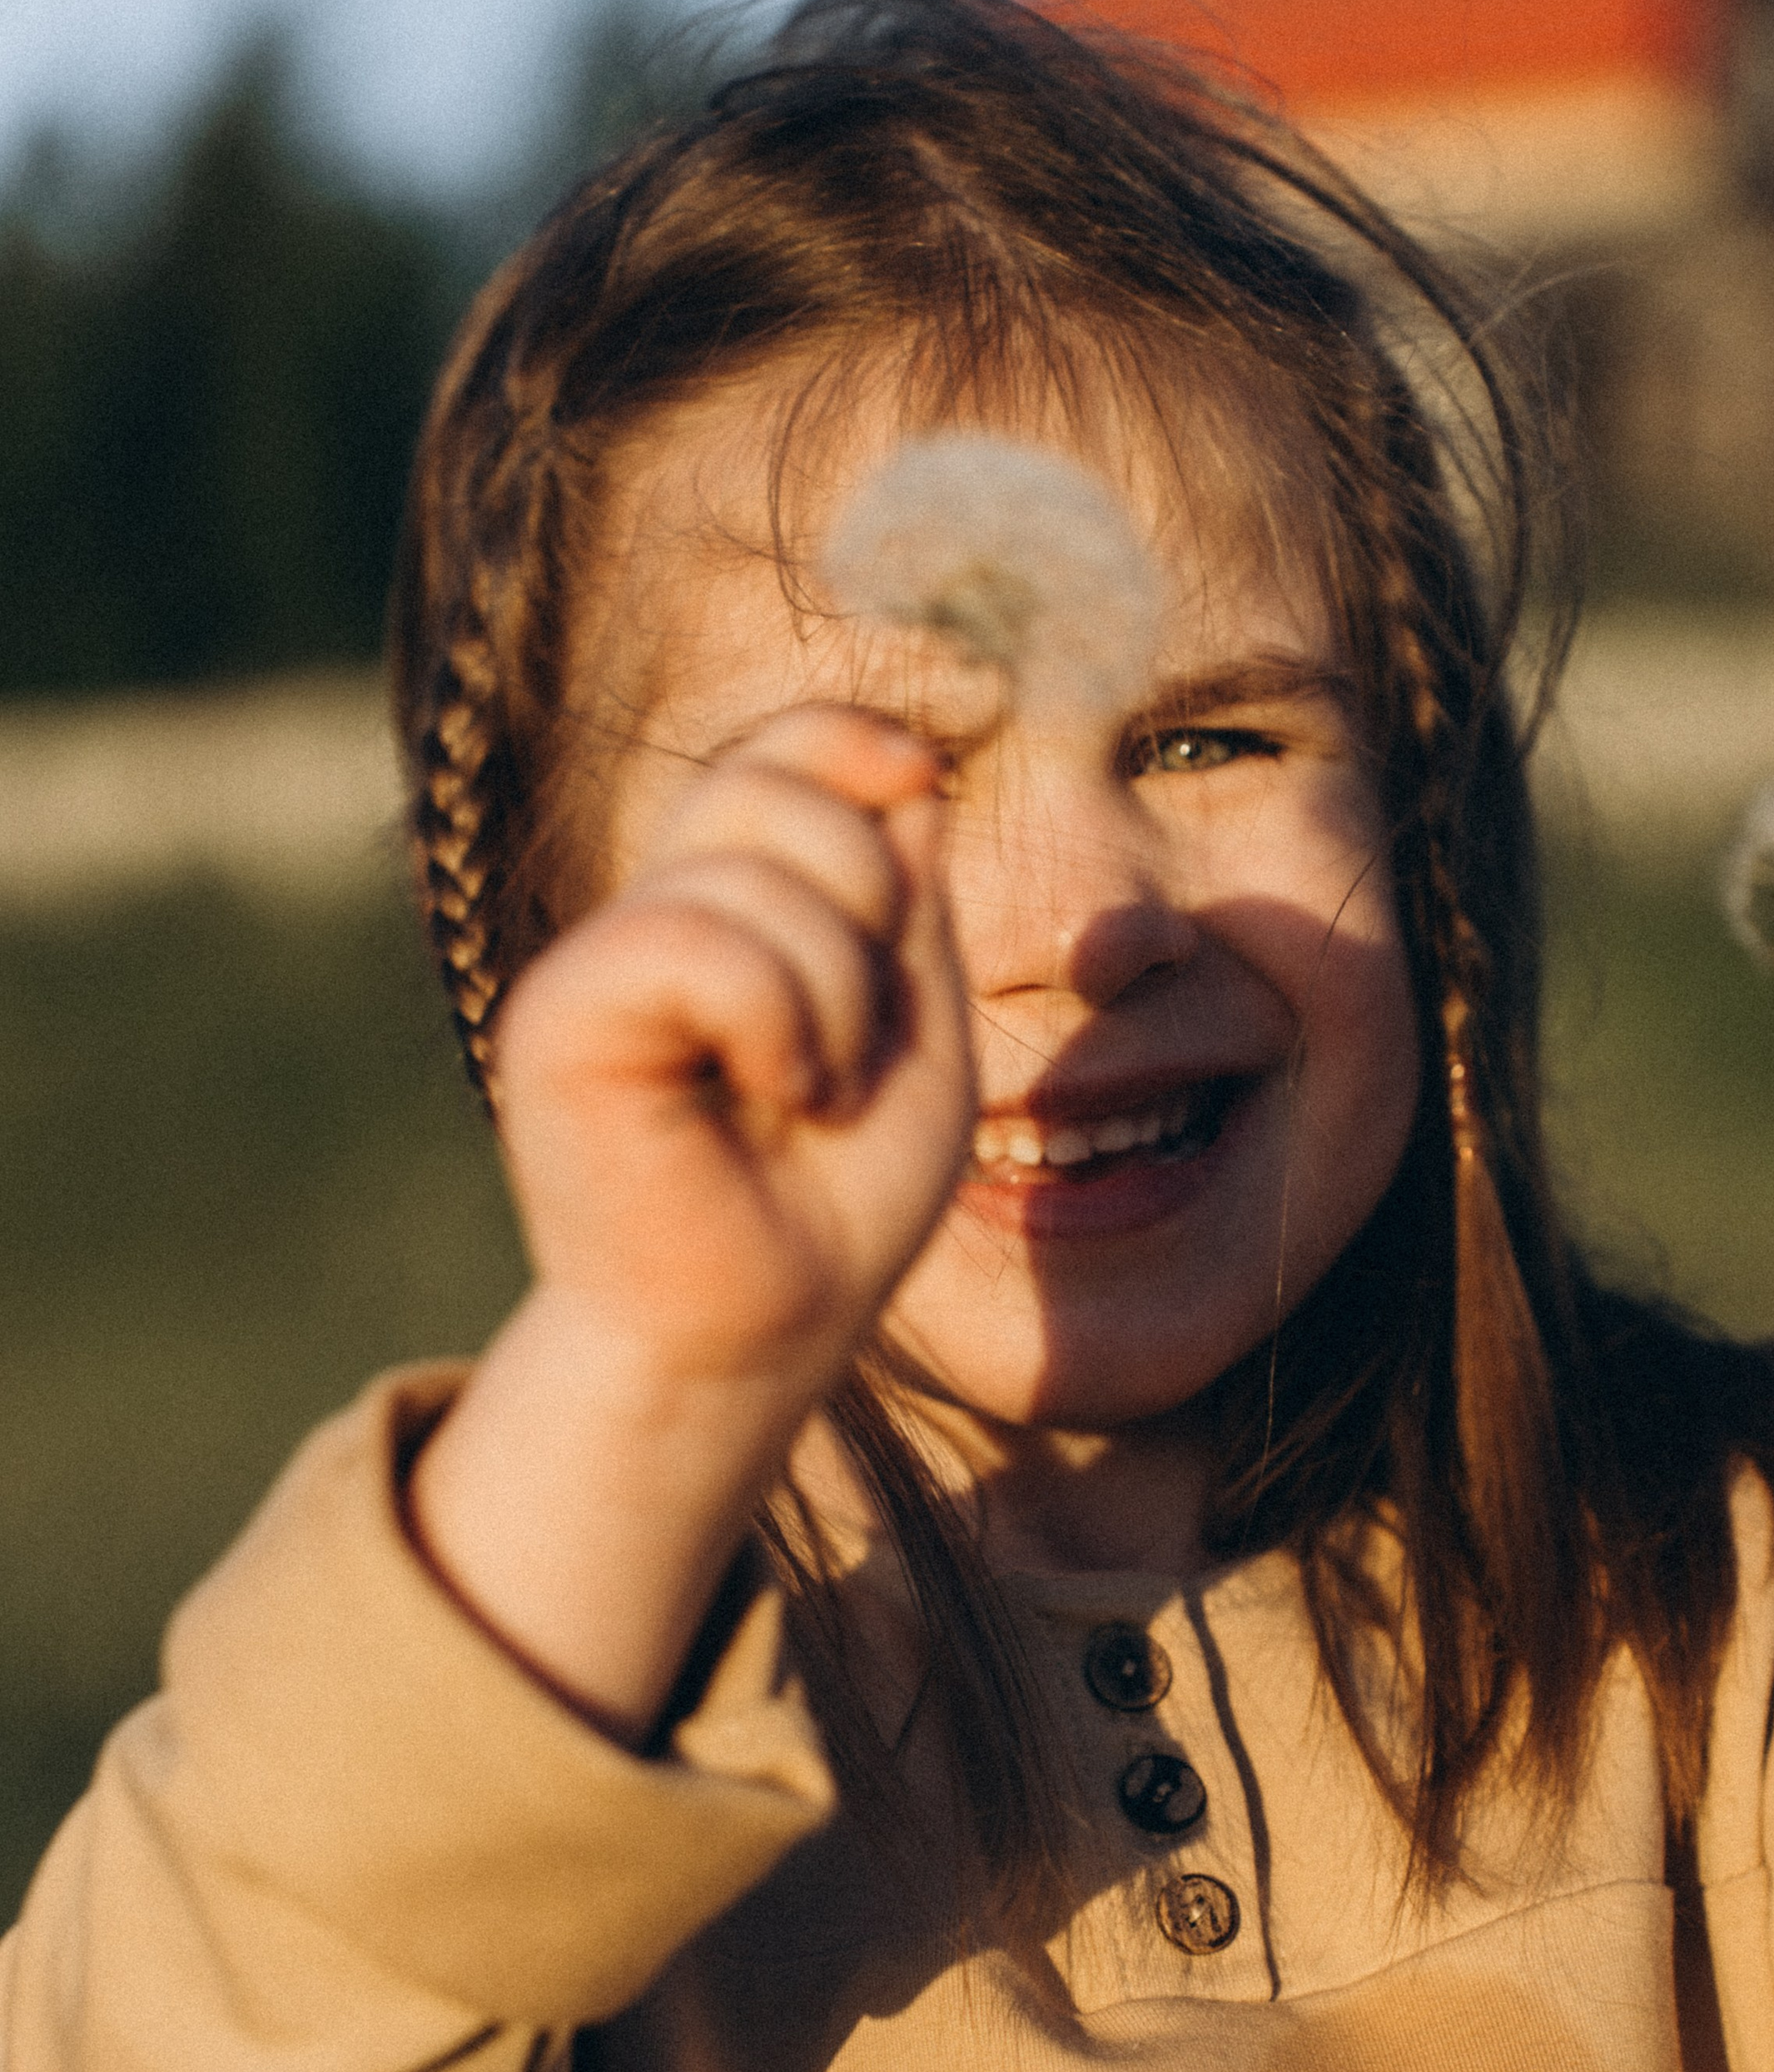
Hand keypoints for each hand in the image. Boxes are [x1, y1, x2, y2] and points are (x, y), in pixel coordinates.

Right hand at [497, 706, 973, 1386]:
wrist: (762, 1330)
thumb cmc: (835, 1205)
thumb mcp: (915, 1036)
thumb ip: (910, 910)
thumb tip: (908, 775)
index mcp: (730, 908)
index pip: (774, 751)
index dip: (846, 741)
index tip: (916, 782)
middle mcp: (653, 917)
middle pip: (766, 781)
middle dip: (866, 893)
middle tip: (856, 1035)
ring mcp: (599, 960)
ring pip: (748, 866)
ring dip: (834, 992)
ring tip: (814, 1094)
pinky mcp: (559, 1015)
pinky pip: (691, 940)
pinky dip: (771, 1017)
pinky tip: (769, 1095)